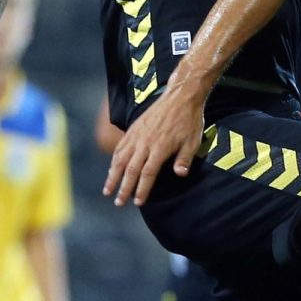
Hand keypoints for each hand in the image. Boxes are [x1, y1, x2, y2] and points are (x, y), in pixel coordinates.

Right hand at [103, 84, 206, 206]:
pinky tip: (111, 169)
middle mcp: (145, 143)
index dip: (141, 189)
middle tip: (118, 203)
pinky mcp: (133, 129)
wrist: (179, 97)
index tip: (138, 202)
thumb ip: (184, 158)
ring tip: (107, 190)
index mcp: (160, 148)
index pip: (147, 174)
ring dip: (113, 176)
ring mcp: (137, 135)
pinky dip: (114, 160)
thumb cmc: (189, 120)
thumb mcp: (193, 141)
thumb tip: (180, 174)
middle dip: (124, 188)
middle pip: (131, 170)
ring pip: (120, 159)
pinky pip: (120, 147)